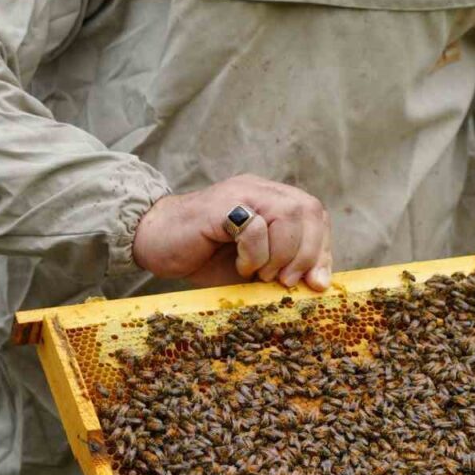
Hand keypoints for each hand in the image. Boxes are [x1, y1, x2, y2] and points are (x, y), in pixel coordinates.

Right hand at [133, 174, 332, 290]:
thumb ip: (284, 268)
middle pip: (308, 210)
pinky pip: (256, 226)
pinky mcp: (221, 205)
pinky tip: (240, 265)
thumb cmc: (202, 256)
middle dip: (307, 253)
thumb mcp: (253, 267)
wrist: (153, 242)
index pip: (314, 215)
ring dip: (282, 254)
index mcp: (271, 200)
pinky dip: (255, 254)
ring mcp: (241, 193)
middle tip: (286, 281)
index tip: (316, 283)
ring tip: (260, 274)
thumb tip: (319, 285)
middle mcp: (260, 190)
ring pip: (288, 214)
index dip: (322, 249)